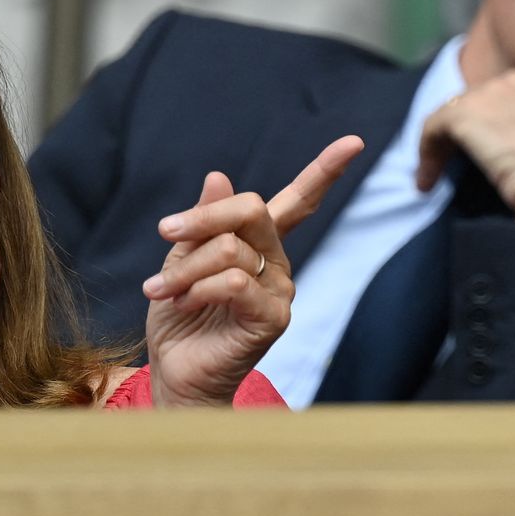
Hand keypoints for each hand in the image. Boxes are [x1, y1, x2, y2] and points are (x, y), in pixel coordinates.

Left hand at [142, 135, 363, 406]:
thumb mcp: (180, 259)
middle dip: (202, 218)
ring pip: (230, 249)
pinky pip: (233, 282)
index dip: (326, 170)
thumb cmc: (179, 319)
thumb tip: (218, 176)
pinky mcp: (273, 318)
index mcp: (259, 244)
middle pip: (252, 208)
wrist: (175, 373)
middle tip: (166, 232)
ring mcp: (280, 291)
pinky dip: (197, 288)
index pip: (299, 200)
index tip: (354, 142)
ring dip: (183, 268)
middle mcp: (277, 263)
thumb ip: (204, 221)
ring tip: (160, 291)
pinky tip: (182, 303)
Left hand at [415, 70, 514, 227]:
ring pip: (452, 115)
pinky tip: (426, 183)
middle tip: (451, 169)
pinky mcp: (466, 114)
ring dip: (440, 147)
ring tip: (433, 181)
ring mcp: (493, 96)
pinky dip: (425, 153)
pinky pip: (433, 127)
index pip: (505, 101)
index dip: (488, 128)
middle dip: (461, 135)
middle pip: (475, 104)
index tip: (484, 160)